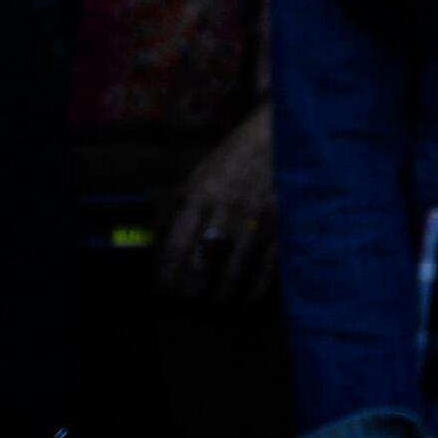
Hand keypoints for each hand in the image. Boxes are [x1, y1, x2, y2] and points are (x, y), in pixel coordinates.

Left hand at [159, 104, 277, 300]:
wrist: (283, 132)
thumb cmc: (234, 157)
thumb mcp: (199, 174)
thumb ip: (176, 207)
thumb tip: (154, 244)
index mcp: (201, 193)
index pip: (176, 245)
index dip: (165, 275)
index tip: (159, 291)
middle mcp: (227, 208)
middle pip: (201, 264)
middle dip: (188, 291)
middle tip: (182, 303)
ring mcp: (257, 219)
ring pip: (233, 273)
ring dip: (218, 297)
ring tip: (210, 305)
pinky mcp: (282, 225)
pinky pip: (265, 269)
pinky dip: (254, 291)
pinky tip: (245, 300)